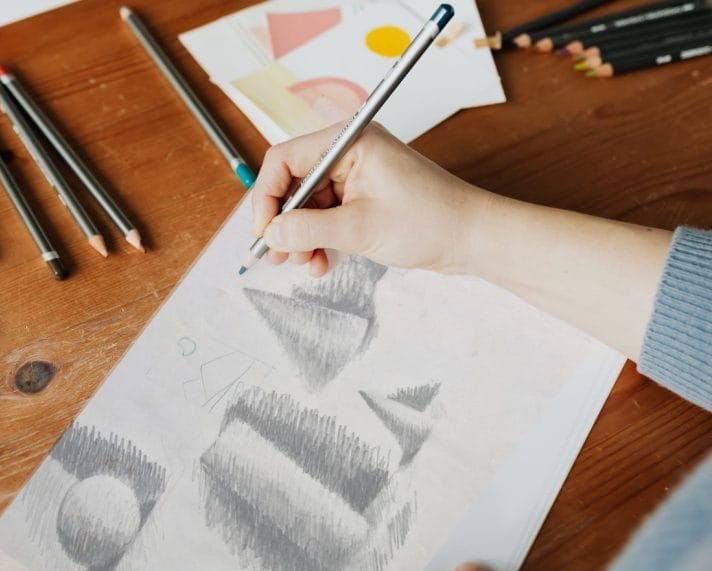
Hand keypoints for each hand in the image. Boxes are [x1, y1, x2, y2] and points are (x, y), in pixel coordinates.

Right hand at [251, 123, 490, 277]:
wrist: (472, 238)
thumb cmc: (430, 221)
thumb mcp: (360, 229)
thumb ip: (308, 229)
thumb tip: (270, 233)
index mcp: (350, 141)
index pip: (286, 159)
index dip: (268, 196)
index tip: (264, 231)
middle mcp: (350, 152)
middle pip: (293, 183)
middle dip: (283, 222)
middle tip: (277, 256)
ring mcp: (356, 175)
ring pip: (307, 204)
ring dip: (300, 236)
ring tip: (303, 263)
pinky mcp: (362, 197)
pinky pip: (326, 215)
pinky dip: (318, 239)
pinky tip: (320, 262)